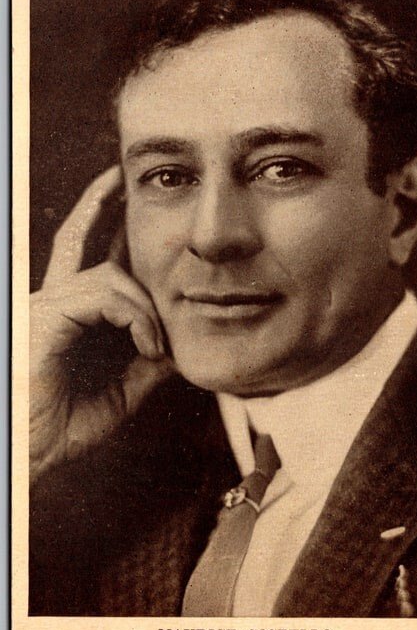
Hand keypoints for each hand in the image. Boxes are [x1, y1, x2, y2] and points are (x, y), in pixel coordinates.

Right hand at [30, 167, 174, 484]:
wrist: (28, 454)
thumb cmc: (60, 426)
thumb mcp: (119, 393)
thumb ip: (145, 364)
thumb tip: (176, 344)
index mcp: (67, 316)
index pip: (83, 258)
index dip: (99, 223)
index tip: (120, 195)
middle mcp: (53, 301)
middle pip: (78, 239)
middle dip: (102, 204)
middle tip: (122, 175)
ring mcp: (46, 306)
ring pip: (109, 274)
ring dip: (146, 307)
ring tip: (156, 347)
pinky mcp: (47, 318)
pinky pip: (105, 295)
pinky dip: (137, 318)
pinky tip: (149, 345)